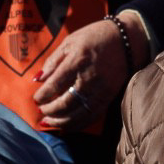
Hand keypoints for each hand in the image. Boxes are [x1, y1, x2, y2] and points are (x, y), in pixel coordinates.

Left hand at [32, 14, 148, 130]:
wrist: (127, 40)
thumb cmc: (95, 37)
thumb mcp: (70, 41)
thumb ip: (53, 61)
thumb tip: (37, 79)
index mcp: (78, 60)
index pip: (55, 84)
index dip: (42, 95)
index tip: (35, 99)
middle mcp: (90, 78)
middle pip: (66, 103)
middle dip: (50, 111)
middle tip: (41, 111)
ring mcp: (101, 90)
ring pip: (79, 114)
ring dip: (61, 122)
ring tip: (49, 122)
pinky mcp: (109, 97)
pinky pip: (92, 116)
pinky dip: (78, 124)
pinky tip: (67, 126)